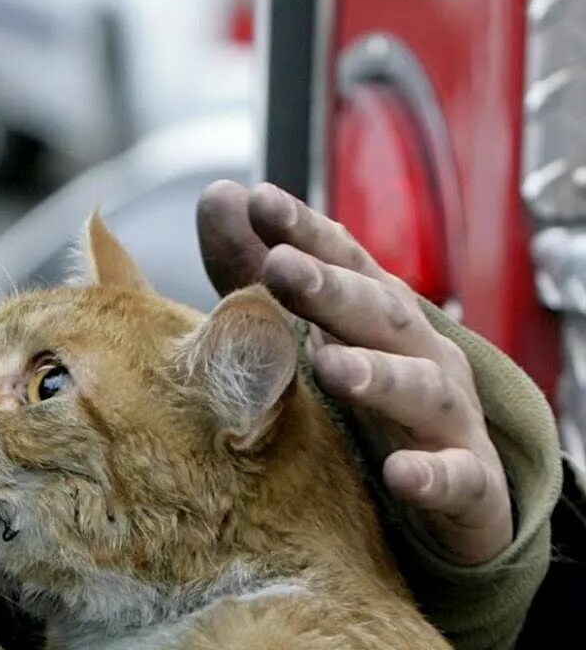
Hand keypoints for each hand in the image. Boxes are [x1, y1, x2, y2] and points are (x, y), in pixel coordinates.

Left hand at [196, 180, 511, 564]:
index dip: (305, 231)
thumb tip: (219, 194)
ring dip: (380, 375)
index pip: (344, 261)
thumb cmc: (357, 399)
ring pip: (421, 389)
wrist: (441, 496)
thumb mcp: (300, 330)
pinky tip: (400, 473)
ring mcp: (449, 418)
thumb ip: (251, 270)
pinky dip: (433, 475)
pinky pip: (458, 480)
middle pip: (380, 314)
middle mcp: (420, 354)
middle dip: (334, 289)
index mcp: (377, 314)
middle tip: (281, 267)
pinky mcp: (470, 486)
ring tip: (331, 365)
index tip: (260, 201)